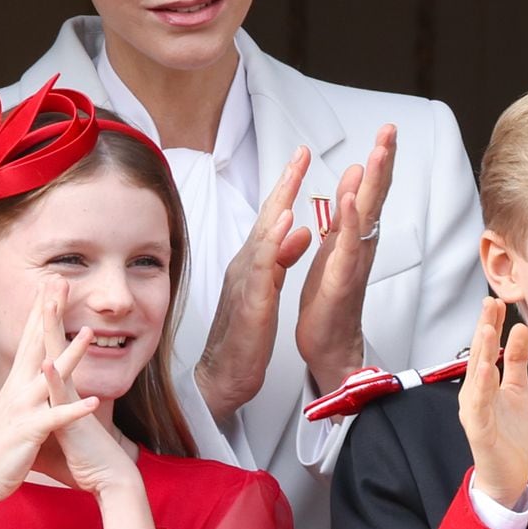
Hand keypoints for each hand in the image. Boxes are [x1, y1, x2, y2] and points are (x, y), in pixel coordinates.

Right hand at [0, 282, 99, 528]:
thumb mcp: (11, 415)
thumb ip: (22, 396)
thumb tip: (29, 381)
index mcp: (15, 386)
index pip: (28, 341)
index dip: (38, 313)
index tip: (49, 287)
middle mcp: (17, 391)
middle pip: (36, 344)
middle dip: (48, 313)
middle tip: (60, 283)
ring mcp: (24, 409)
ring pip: (51, 376)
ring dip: (71, 354)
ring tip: (90, 333)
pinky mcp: (30, 431)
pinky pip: (57, 418)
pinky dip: (76, 410)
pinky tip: (96, 401)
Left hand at [39, 281, 157, 528]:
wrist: (108, 478)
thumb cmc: (82, 460)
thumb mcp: (54, 435)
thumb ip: (42, 418)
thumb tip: (29, 413)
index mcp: (59, 390)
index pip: (48, 349)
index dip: (43, 322)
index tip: (40, 295)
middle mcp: (66, 389)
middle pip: (55, 343)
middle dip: (51, 311)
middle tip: (53, 279)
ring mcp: (70, 401)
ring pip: (60, 360)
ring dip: (54, 333)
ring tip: (48, 304)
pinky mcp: (73, 418)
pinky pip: (62, 397)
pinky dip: (54, 380)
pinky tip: (47, 363)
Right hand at [196, 147, 313, 423]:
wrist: (224, 375)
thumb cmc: (244, 336)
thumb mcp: (268, 290)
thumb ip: (281, 259)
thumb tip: (300, 232)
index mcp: (254, 263)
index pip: (272, 217)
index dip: (287, 186)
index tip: (302, 158)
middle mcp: (246, 266)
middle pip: (267, 217)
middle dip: (285, 183)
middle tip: (301, 153)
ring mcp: (246, 283)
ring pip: (264, 236)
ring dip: (280, 205)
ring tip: (295, 177)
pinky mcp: (251, 303)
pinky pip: (263, 270)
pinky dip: (275, 246)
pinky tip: (286, 228)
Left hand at [297, 124, 396, 396]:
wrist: (328, 345)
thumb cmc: (330, 301)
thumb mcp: (335, 248)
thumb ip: (346, 216)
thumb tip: (355, 180)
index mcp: (354, 237)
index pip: (370, 192)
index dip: (380, 162)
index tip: (386, 132)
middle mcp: (360, 247)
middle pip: (376, 197)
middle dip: (384, 162)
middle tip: (390, 130)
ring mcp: (353, 263)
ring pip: (366, 216)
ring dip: (373, 183)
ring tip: (378, 152)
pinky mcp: (341, 280)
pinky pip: (346, 247)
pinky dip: (349, 222)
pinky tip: (351, 198)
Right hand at [458, 297, 527, 507]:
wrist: (509, 475)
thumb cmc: (510, 435)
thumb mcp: (519, 390)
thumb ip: (518, 362)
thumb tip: (520, 329)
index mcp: (483, 384)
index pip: (486, 348)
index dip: (490, 324)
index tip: (497, 300)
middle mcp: (474, 394)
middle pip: (478, 356)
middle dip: (484, 329)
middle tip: (489, 303)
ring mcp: (475, 411)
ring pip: (476, 377)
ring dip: (481, 352)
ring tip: (488, 329)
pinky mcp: (479, 430)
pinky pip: (479, 405)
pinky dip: (482, 386)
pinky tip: (487, 369)